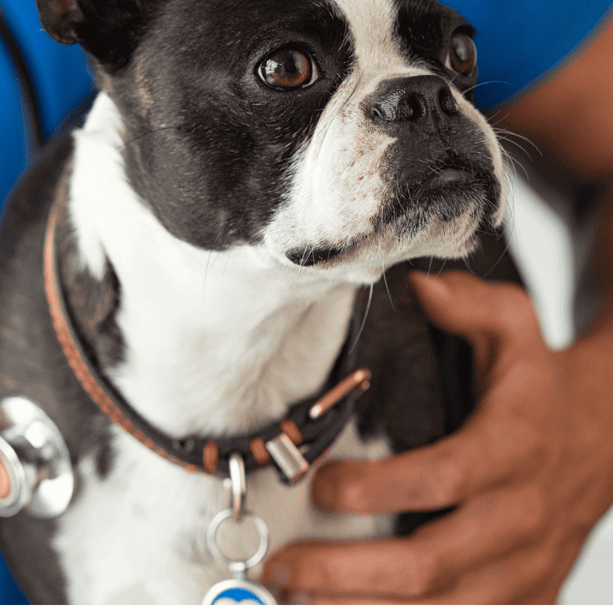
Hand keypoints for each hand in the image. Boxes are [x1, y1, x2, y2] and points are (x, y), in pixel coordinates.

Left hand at [262, 271, 612, 602]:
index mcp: (512, 446)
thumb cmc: (541, 379)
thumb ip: (467, 303)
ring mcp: (527, 563)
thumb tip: (417, 287)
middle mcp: (521, 515)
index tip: (319, 485)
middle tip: (283, 567)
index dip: (379, 489)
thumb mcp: (515, 324)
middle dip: (351, 572)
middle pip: (434, 561)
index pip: (443, 478)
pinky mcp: (527, 592)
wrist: (606, 435)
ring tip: (297, 600)